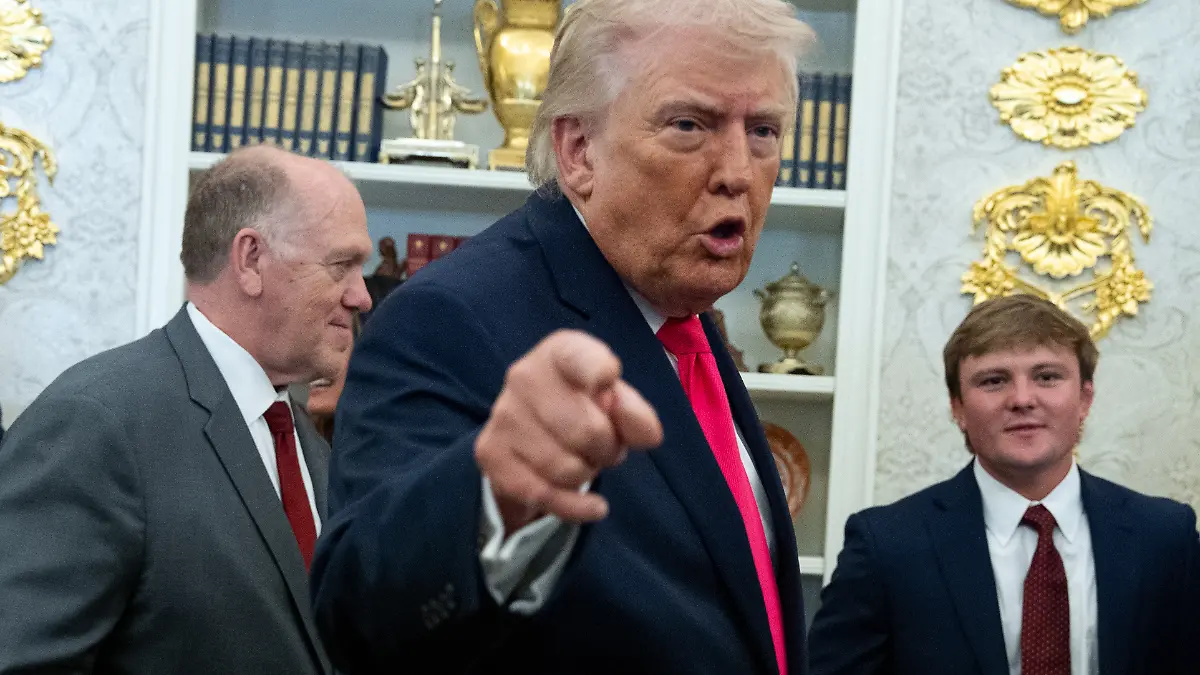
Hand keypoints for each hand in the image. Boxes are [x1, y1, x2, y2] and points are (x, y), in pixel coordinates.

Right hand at [475, 330, 662, 532]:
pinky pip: (545, 495)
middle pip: (587, 431)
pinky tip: (592, 505)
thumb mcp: (615, 403)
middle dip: (607, 450)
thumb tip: (647, 434)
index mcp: (558, 352)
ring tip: (584, 461)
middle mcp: (523, 376)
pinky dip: (577, 507)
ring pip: (566, 468)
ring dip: (587, 474)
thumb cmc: (581, 409)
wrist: (528, 436)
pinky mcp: (491, 454)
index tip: (609, 392)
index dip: (604, 379)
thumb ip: (636, 413)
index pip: (583, 359)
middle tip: (605, 448)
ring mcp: (503, 416)